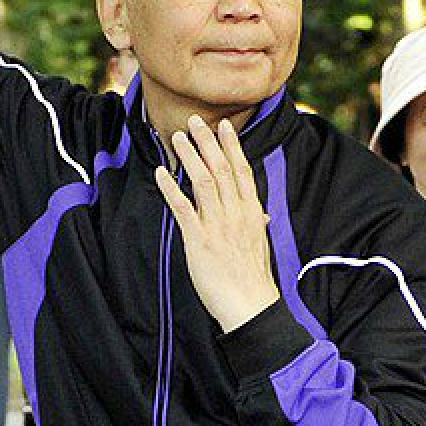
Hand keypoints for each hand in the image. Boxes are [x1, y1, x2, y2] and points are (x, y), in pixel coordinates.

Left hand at [154, 115, 279, 333]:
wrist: (250, 304)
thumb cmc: (253, 279)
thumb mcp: (260, 246)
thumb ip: (258, 225)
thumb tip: (263, 216)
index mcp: (252, 213)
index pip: (242, 171)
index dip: (232, 146)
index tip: (225, 126)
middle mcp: (235, 213)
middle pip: (221, 169)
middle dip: (208, 143)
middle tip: (195, 121)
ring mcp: (217, 224)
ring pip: (203, 181)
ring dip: (189, 156)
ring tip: (177, 138)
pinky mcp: (198, 239)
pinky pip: (182, 207)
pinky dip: (171, 187)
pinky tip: (161, 172)